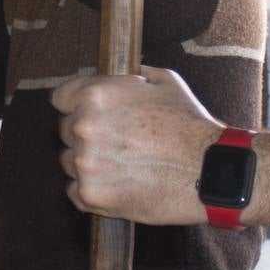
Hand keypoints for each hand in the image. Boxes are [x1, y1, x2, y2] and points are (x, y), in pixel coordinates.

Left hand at [52, 66, 221, 224]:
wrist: (209, 171)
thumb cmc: (189, 125)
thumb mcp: (164, 81)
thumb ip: (131, 76)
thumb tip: (119, 74)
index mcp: (96, 95)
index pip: (60, 98)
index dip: (76, 104)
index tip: (89, 113)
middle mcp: (83, 127)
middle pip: (65, 130)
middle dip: (87, 134)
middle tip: (118, 142)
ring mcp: (85, 163)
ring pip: (69, 161)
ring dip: (89, 162)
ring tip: (123, 165)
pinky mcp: (90, 195)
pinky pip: (75, 191)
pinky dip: (93, 189)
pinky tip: (119, 184)